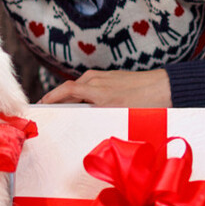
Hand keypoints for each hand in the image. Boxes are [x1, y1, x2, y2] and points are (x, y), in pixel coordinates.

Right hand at [39, 69, 171, 107]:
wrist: (165, 87)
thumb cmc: (145, 103)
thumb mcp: (119, 115)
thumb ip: (98, 118)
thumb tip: (84, 129)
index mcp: (96, 90)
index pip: (65, 91)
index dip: (50, 97)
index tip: (40, 105)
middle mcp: (96, 80)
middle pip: (70, 90)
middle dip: (58, 100)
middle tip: (49, 112)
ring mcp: (103, 76)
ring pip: (80, 88)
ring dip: (72, 98)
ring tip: (65, 111)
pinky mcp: (110, 77)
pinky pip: (90, 86)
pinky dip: (83, 94)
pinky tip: (86, 105)